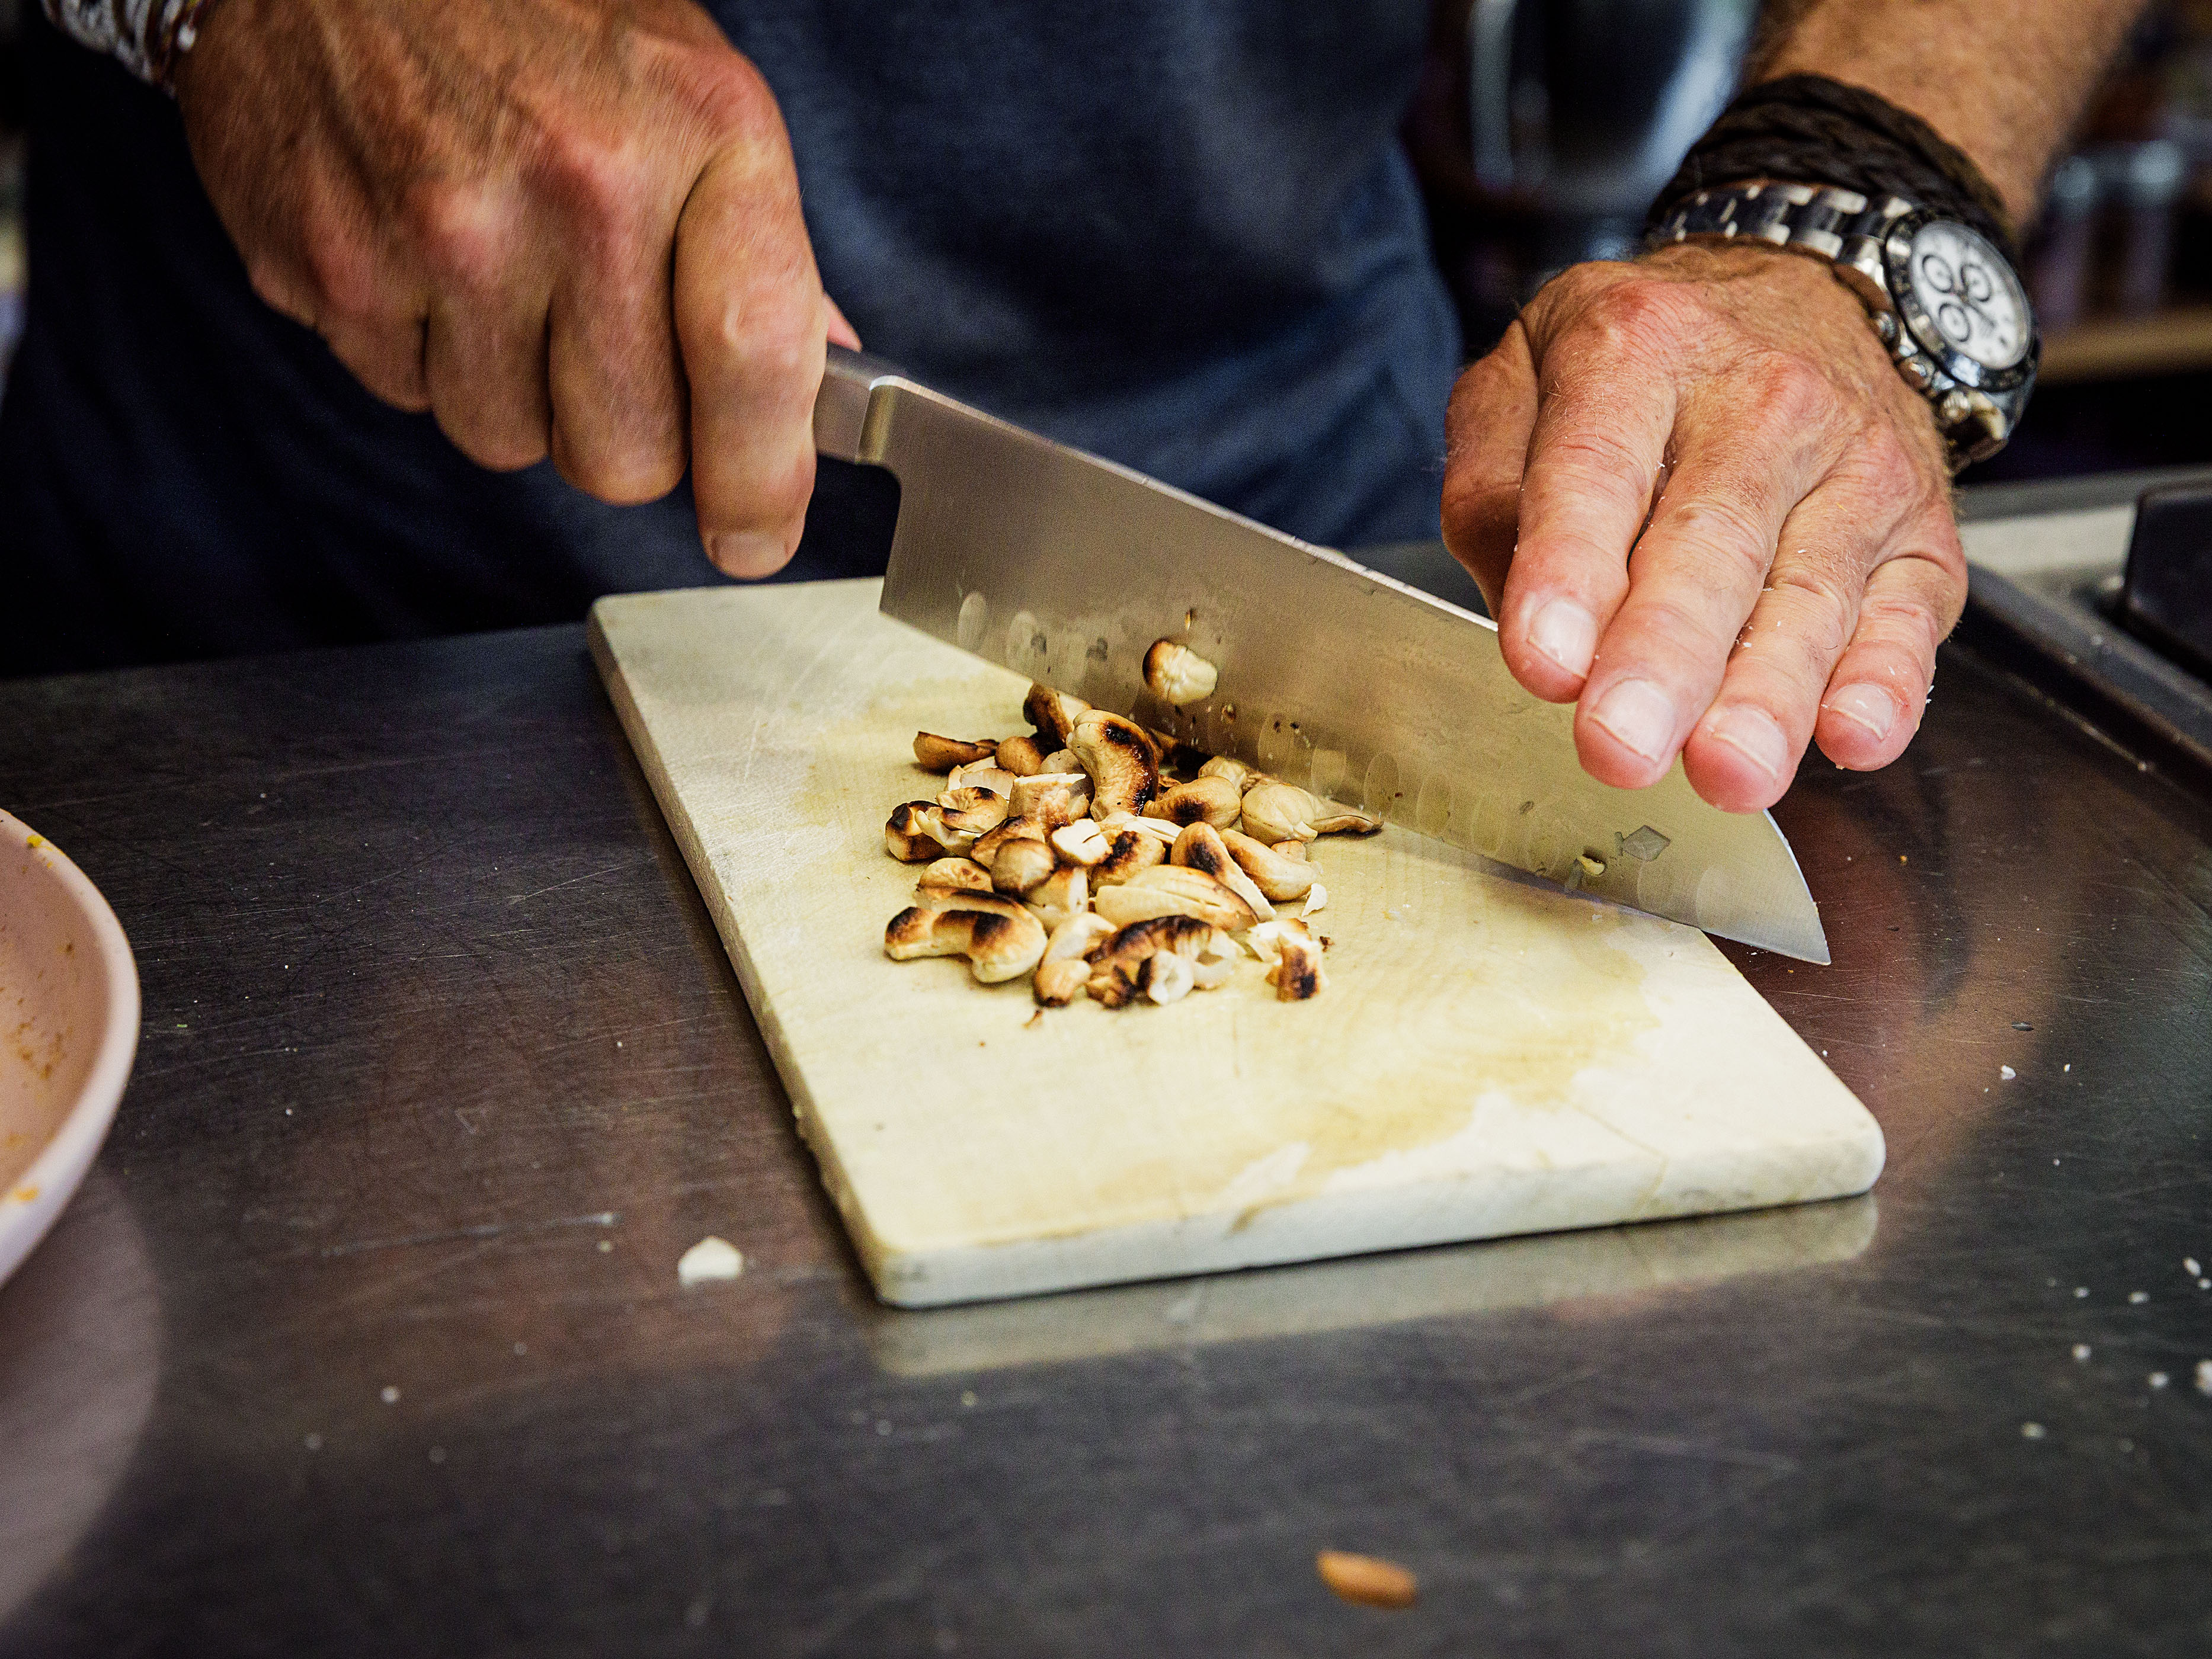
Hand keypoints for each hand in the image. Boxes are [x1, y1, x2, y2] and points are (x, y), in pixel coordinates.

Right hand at [173, 0, 859, 574]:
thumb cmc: (537, 10)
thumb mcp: (694, 89)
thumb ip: (760, 248)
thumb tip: (814, 389)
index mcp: (696, 134)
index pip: (753, 363)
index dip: (761, 482)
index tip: (755, 533)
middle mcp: (575, 187)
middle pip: (626, 456)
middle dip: (627, 435)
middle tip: (605, 345)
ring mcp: (440, 232)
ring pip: (509, 442)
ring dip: (517, 394)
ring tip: (504, 270)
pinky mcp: (329, 265)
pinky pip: (405, 397)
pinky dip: (421, 351)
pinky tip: (422, 251)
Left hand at [1442, 243, 1964, 812]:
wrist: (1798, 295)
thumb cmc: (1637, 367)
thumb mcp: (1523, 379)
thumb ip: (1493, 491)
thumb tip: (1521, 611)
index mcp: (1636, 350)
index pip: (1595, 470)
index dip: (1568, 570)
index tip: (1544, 661)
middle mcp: (1761, 400)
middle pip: (1710, 543)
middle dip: (1664, 656)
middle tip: (1621, 744)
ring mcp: (1856, 466)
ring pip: (1810, 592)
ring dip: (1768, 693)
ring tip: (1726, 770)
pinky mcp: (1921, 532)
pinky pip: (1908, 615)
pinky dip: (1884, 680)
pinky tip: (1852, 736)